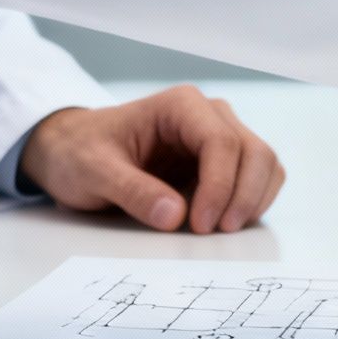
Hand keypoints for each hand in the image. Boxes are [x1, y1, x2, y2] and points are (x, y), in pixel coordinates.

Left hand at [17, 85, 284, 234]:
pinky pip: (258, 178)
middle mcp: (210, 115)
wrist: (73, 151)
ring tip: (220, 230)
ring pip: (264, 164)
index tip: (201, 225)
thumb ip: (133, 191)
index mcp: (180, 106)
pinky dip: (252, 202)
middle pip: (254, 152)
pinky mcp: (223, 162)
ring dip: (253, 200)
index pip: (221, 141)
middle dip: (243, 196)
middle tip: (216, 233)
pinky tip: (223, 221)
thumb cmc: (80, 153)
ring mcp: (220, 136)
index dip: (220, 185)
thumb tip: (175, 216)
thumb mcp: (93, 172)